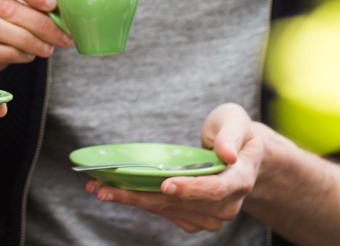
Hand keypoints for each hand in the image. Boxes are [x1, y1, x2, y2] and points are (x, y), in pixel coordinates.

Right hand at [0, 0, 70, 82]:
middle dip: (39, 22)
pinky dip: (10, 53)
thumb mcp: (4, 20)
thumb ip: (23, 8)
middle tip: (62, 35)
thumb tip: (57, 5)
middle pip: (3, 6)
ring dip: (27, 39)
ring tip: (47, 48)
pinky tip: (27, 56)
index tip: (52, 3)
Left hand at [86, 103, 262, 232]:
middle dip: (141, 196)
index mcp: (239, 180)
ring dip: (131, 200)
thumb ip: (231, 135)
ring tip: (100, 188)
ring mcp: (210, 215)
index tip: (165, 184)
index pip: (215, 190)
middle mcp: (226, 204)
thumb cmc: (236, 134)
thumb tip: (226, 154)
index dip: (190, 189)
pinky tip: (113, 192)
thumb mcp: (237, 122)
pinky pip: (162, 212)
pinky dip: (137, 202)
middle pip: (180, 204)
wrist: (239, 155)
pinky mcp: (193, 218)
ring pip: (165, 210)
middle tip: (105, 188)